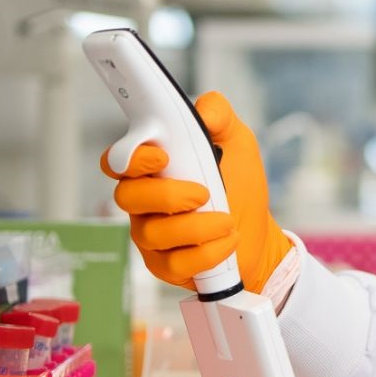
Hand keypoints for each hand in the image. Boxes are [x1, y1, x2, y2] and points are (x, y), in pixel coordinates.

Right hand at [105, 91, 293, 293]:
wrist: (257, 232)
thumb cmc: (239, 186)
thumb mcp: (237, 142)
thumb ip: (220, 117)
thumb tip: (204, 110)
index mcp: (153, 168)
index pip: (118, 161)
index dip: (131, 157)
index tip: (161, 157)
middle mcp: (144, 202)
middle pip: (126, 197)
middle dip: (168, 195)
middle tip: (204, 194)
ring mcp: (151, 236)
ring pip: (153, 234)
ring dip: (197, 226)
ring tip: (227, 221)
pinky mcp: (165, 266)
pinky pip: (174, 264)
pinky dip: (208, 252)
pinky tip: (227, 241)